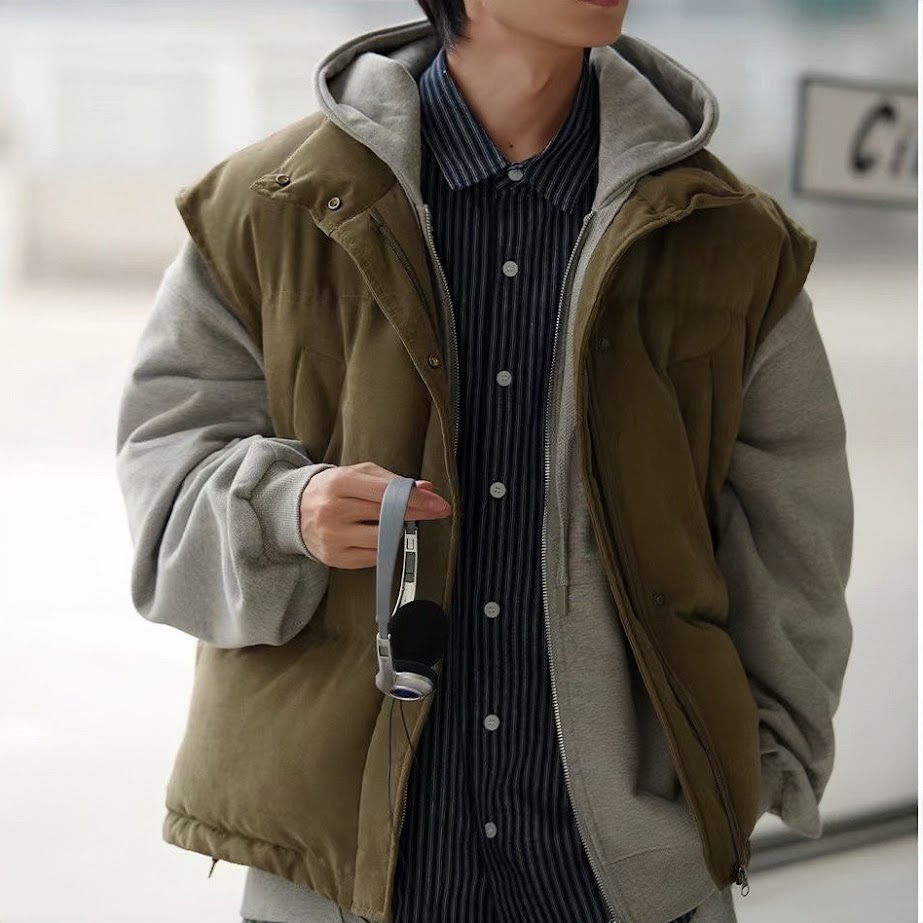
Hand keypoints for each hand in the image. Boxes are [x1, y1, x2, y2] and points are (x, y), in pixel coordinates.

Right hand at [299, 461, 452, 568]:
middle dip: (416, 514)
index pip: (386, 493)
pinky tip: (381, 537)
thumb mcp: (357, 474)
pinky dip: (383, 548)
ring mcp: (332, 537)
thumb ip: (391, 480)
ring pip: (382, 540)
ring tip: (399, 522)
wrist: (292, 511)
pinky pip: (372, 557)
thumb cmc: (332, 490)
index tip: (438, 504)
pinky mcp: (334, 558)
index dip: (415, 499)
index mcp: (340, 484)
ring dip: (398, 532)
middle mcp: (333, 511)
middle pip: (387, 517)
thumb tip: (425, 489)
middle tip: (436, 511)